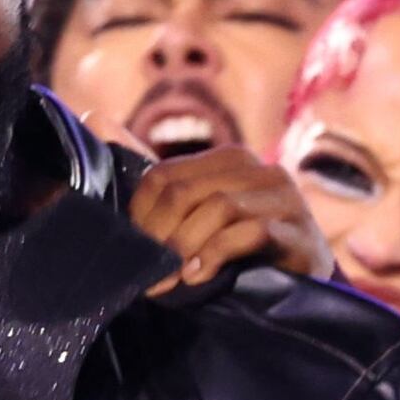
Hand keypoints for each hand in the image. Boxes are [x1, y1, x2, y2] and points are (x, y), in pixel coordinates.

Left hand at [129, 144, 329, 290]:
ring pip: (218, 208)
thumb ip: (154, 176)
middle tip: (147, 274)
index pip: (165, 176)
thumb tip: (95, 117)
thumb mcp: (198, 211)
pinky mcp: (300, 232)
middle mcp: (259, 169)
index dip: (141, 216)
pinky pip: (250, 233)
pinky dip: (216, 255)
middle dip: (159, 236)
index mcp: (229, 159)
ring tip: (171, 280)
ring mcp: (284, 198)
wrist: (303, 283)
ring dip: (185, 248)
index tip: (134, 251)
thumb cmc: (243, 247)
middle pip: (187, 191)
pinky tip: (199, 277)